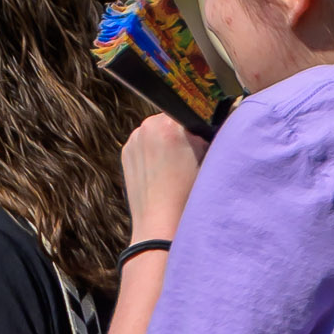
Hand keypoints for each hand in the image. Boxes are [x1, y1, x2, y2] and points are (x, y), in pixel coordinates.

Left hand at [120, 115, 208, 242]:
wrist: (161, 222)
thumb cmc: (189, 193)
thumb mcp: (208, 158)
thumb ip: (205, 135)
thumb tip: (206, 125)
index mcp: (169, 125)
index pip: (189, 111)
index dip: (198, 125)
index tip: (202, 139)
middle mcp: (147, 127)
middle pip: (171, 118)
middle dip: (180, 132)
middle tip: (189, 155)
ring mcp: (133, 140)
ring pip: (156, 130)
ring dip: (165, 140)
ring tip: (174, 166)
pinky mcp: (126, 152)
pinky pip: (143, 142)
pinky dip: (152, 150)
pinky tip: (160, 170)